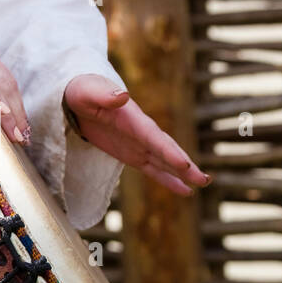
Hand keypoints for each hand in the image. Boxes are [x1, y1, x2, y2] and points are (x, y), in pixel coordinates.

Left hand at [64, 74, 210, 195]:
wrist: (77, 97)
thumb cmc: (82, 91)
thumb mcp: (87, 92)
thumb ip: (104, 95)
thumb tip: (122, 95)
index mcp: (132, 117)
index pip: (153, 137)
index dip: (168, 151)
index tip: (184, 164)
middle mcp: (141, 132)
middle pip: (166, 150)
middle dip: (184, 165)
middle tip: (204, 179)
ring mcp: (139, 144)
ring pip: (165, 161)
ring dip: (183, 173)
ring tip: (203, 184)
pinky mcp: (132, 155)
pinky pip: (153, 169)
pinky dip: (168, 180)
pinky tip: (185, 191)